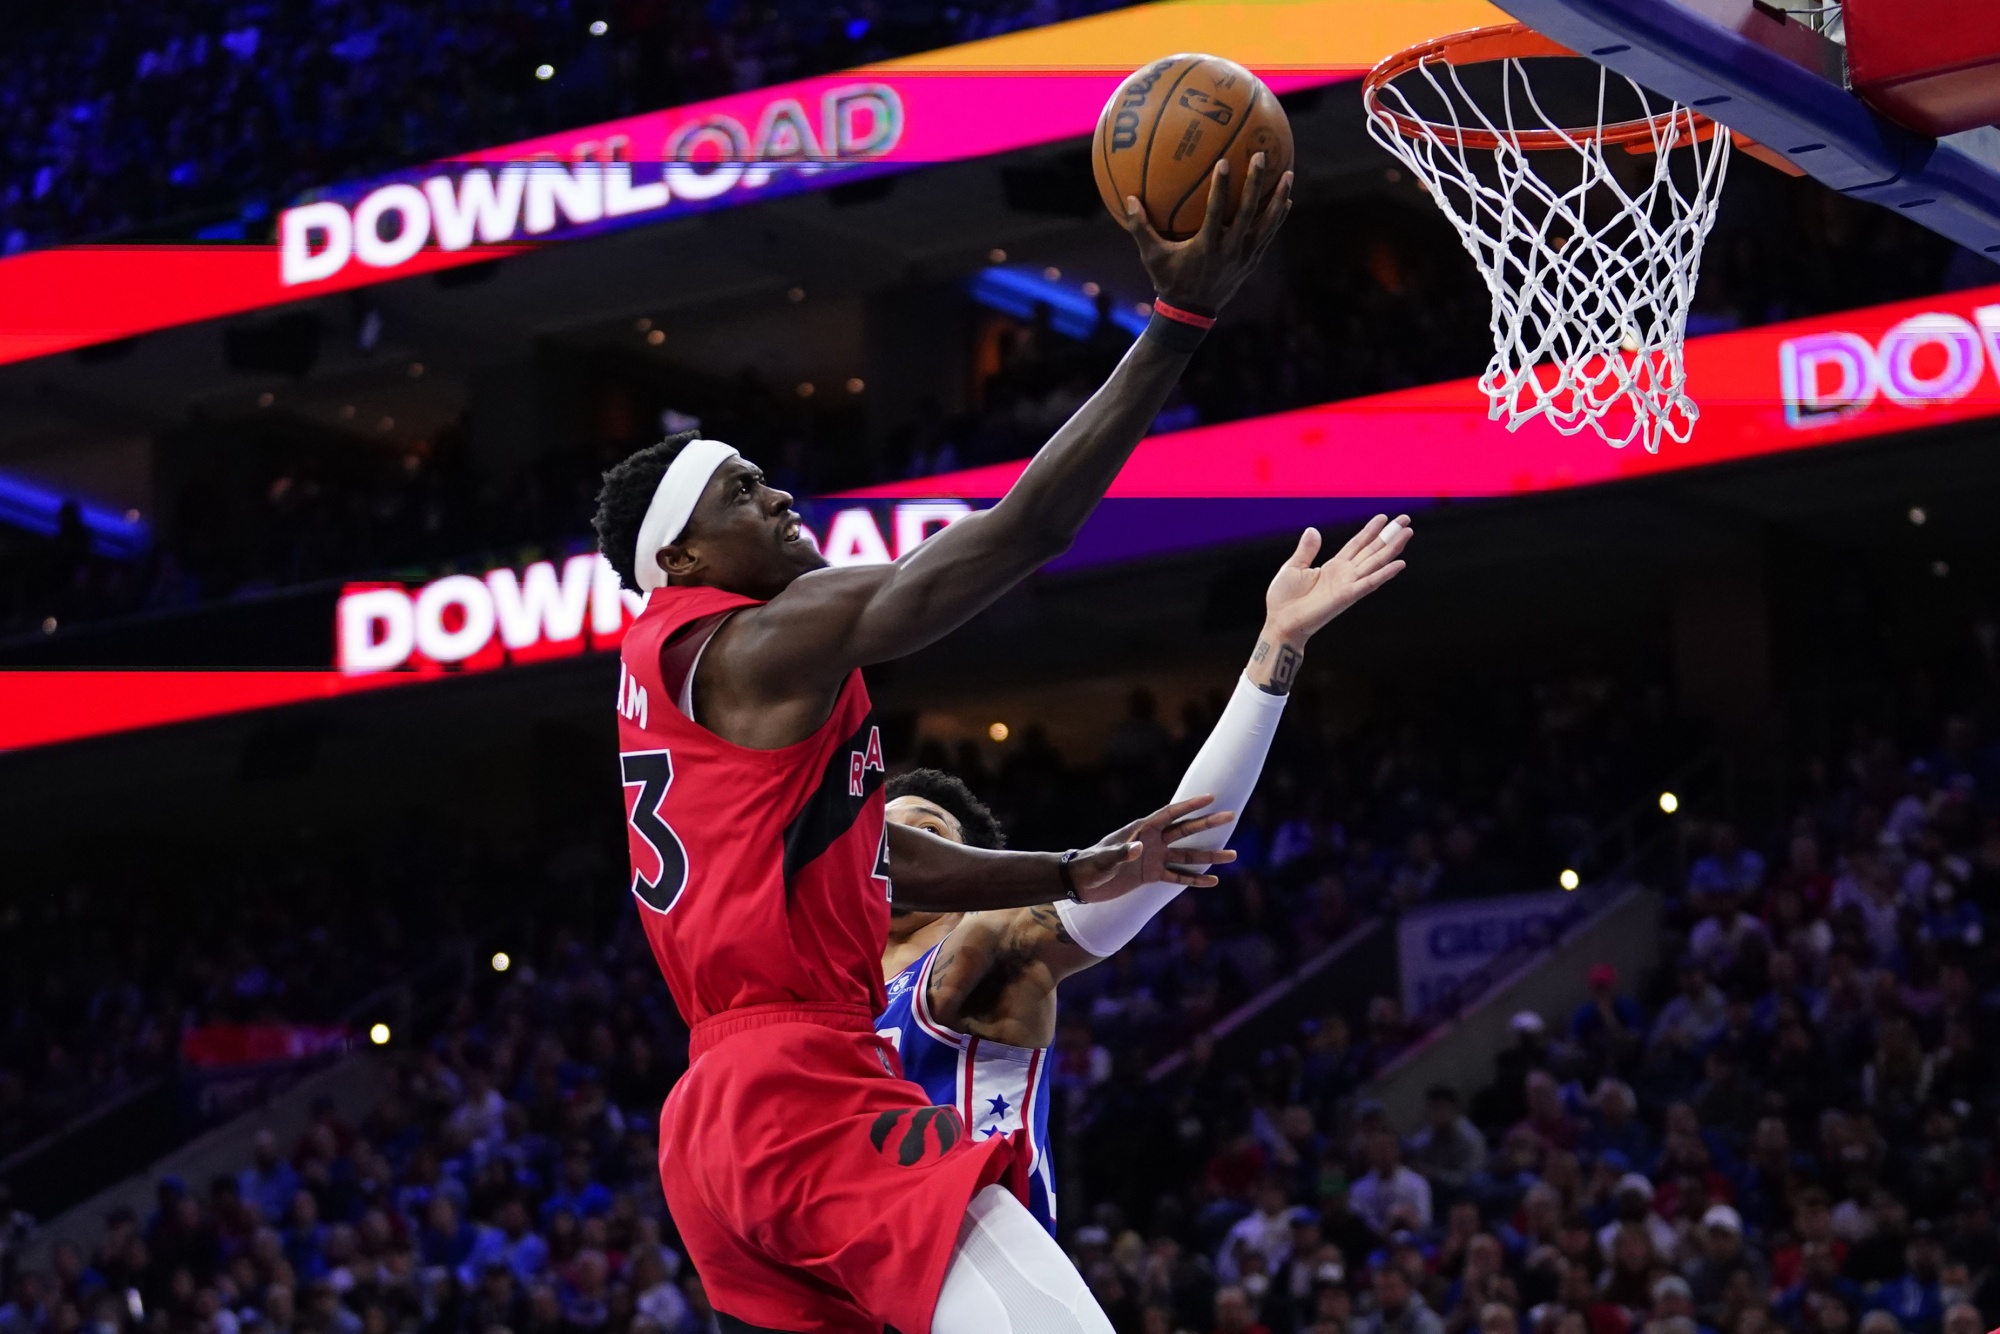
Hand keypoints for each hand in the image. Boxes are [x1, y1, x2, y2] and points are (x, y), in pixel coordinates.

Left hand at [1066, 795, 1237, 902]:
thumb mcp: (1105, 859)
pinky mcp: (1151, 875)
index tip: (1212, 798)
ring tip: (1232, 856)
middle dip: (1208, 824)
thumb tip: (1139, 849)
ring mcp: (1153, 858)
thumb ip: (1123, 853)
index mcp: (1142, 829)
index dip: (1191, 806)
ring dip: (1208, 856)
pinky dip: (1193, 879)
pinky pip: (1177, 876)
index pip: (1171, 814)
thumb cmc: (1090, 865)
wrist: (1081, 882)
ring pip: (1187, 855)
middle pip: (1186, 831)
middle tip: (1231, 816)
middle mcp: (1152, 841)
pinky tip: (1212, 881)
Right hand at [1123, 153, 1292, 314]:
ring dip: (1277, 198)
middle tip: (1261, 156)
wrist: (1191, 313)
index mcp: (1206, 246)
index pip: (1216, 211)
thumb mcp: (1152, 257)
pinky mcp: (1251, 261)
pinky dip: (1277, 218)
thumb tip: (1129, 199)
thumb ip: (1140, 228)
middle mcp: (1229, 249)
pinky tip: (1285, 201)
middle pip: (1248, 212)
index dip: (1221, 187)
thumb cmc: (1169, 281)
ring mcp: (1244, 256)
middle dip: (1255, 183)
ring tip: (1288, 174)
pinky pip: (1268, 235)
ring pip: (1266, 224)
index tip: (1225, 161)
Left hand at [1263, 515, 1411, 643]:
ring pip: (1375, 562)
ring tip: (1408, 533)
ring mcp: (1348, 585)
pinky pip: (1369, 583)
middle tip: (1406, 520)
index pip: (1356, 544)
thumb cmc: (1284, 599)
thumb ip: (1307, 550)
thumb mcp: (1293, 567)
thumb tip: (1312, 530)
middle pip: (1372, 550)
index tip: (1384, 518)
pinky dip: (1385, 574)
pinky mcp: (1347, 597)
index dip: (1370, 531)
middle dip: (1389, 535)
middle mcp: (1345, 574)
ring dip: (1392, 548)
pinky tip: (1400, 564)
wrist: (1280, 622)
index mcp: (1333, 567)